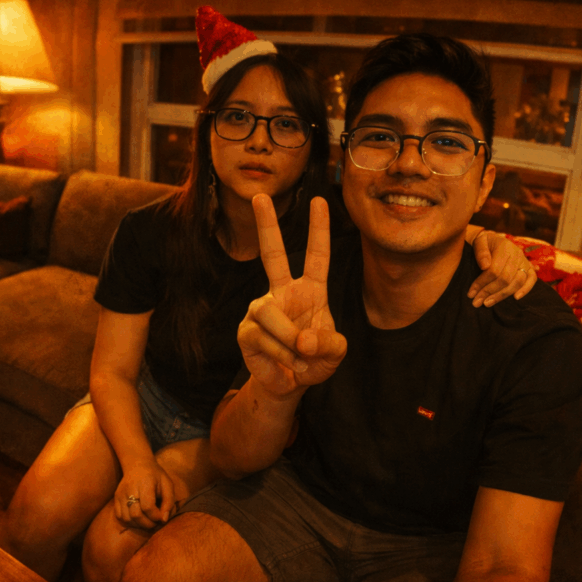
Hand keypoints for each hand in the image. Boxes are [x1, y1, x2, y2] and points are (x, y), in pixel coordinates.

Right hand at [113, 457, 176, 528]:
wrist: (137, 465)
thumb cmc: (156, 476)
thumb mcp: (168, 484)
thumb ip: (169, 502)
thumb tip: (164, 520)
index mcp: (145, 483)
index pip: (148, 506)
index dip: (156, 516)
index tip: (162, 517)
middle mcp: (130, 489)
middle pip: (136, 515)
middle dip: (148, 524)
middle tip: (156, 522)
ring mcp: (120, 494)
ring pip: (127, 518)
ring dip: (139, 525)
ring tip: (148, 521)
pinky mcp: (116, 498)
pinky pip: (120, 517)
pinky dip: (130, 522)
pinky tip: (139, 519)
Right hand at [238, 194, 346, 396]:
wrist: (290, 385)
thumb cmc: (314, 361)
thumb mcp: (334, 353)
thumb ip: (330, 345)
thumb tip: (302, 339)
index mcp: (309, 290)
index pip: (316, 256)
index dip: (319, 229)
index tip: (321, 201)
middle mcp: (282, 292)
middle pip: (272, 254)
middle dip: (266, 226)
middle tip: (259, 196)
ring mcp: (261, 309)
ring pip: (270, 313)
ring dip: (289, 339)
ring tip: (301, 357)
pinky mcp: (246, 330)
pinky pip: (263, 337)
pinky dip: (282, 355)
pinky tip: (289, 364)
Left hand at [467, 230, 536, 306]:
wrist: (494, 240)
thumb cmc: (485, 243)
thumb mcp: (479, 241)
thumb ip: (481, 251)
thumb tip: (484, 266)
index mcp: (504, 247)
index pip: (494, 270)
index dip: (482, 283)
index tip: (471, 293)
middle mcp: (517, 254)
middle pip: (505, 278)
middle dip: (489, 292)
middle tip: (476, 302)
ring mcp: (524, 261)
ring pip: (517, 282)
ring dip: (502, 295)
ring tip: (487, 303)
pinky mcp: (529, 267)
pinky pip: (532, 279)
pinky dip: (525, 289)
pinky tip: (515, 298)